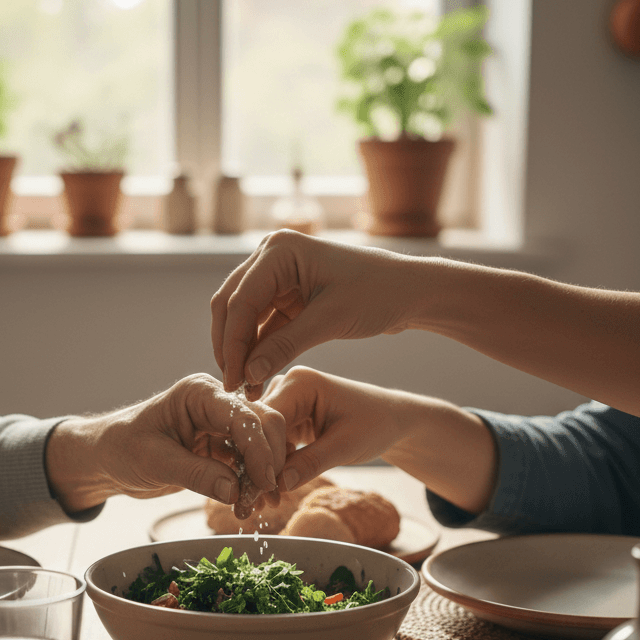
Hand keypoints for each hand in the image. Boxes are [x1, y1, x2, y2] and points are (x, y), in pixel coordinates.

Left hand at [44, 373, 286, 512]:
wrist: (109, 458)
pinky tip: (249, 505)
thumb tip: (234, 491)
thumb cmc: (122, 449)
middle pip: (263, 426)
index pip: (243, 416)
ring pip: (262, 445)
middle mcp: (216, 403)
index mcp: (199, 394)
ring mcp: (222, 424)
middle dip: (266, 464)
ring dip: (262, 477)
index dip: (259, 449)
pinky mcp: (222, 446)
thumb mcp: (154, 462)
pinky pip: (249, 462)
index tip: (265, 482)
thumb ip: (195, 474)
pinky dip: (252, 483)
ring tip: (254, 509)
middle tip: (260, 500)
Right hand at [209, 230, 418, 397]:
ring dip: (242, 352)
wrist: (409, 292)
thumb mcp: (330, 321)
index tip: (233, 381)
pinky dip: (258, 351)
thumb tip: (247, 375)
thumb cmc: (377, 294)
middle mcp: (271, 257)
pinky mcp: (286, 296)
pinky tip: (257, 379)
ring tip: (245, 389)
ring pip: (242, 319)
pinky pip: (261, 325)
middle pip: (231, 306)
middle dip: (230, 348)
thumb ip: (284, 347)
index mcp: (280, 250)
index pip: (240, 302)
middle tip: (232, 387)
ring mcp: (276, 276)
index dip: (232, 344)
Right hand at [263, 366, 498, 513]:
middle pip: (259, 429)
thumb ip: (311, 463)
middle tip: (256, 502)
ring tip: (262, 502)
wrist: (391, 420)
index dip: (264, 457)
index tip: (264, 490)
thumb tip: (279, 484)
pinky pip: (271, 444)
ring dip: (263, 470)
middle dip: (259, 466)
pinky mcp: (287, 417)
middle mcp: (287, 385)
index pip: (269, 420)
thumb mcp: (346, 446)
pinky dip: (273, 468)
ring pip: (261, 440)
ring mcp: (285, 400)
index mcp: (301, 382)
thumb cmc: (376, 424)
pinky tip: (271, 492)